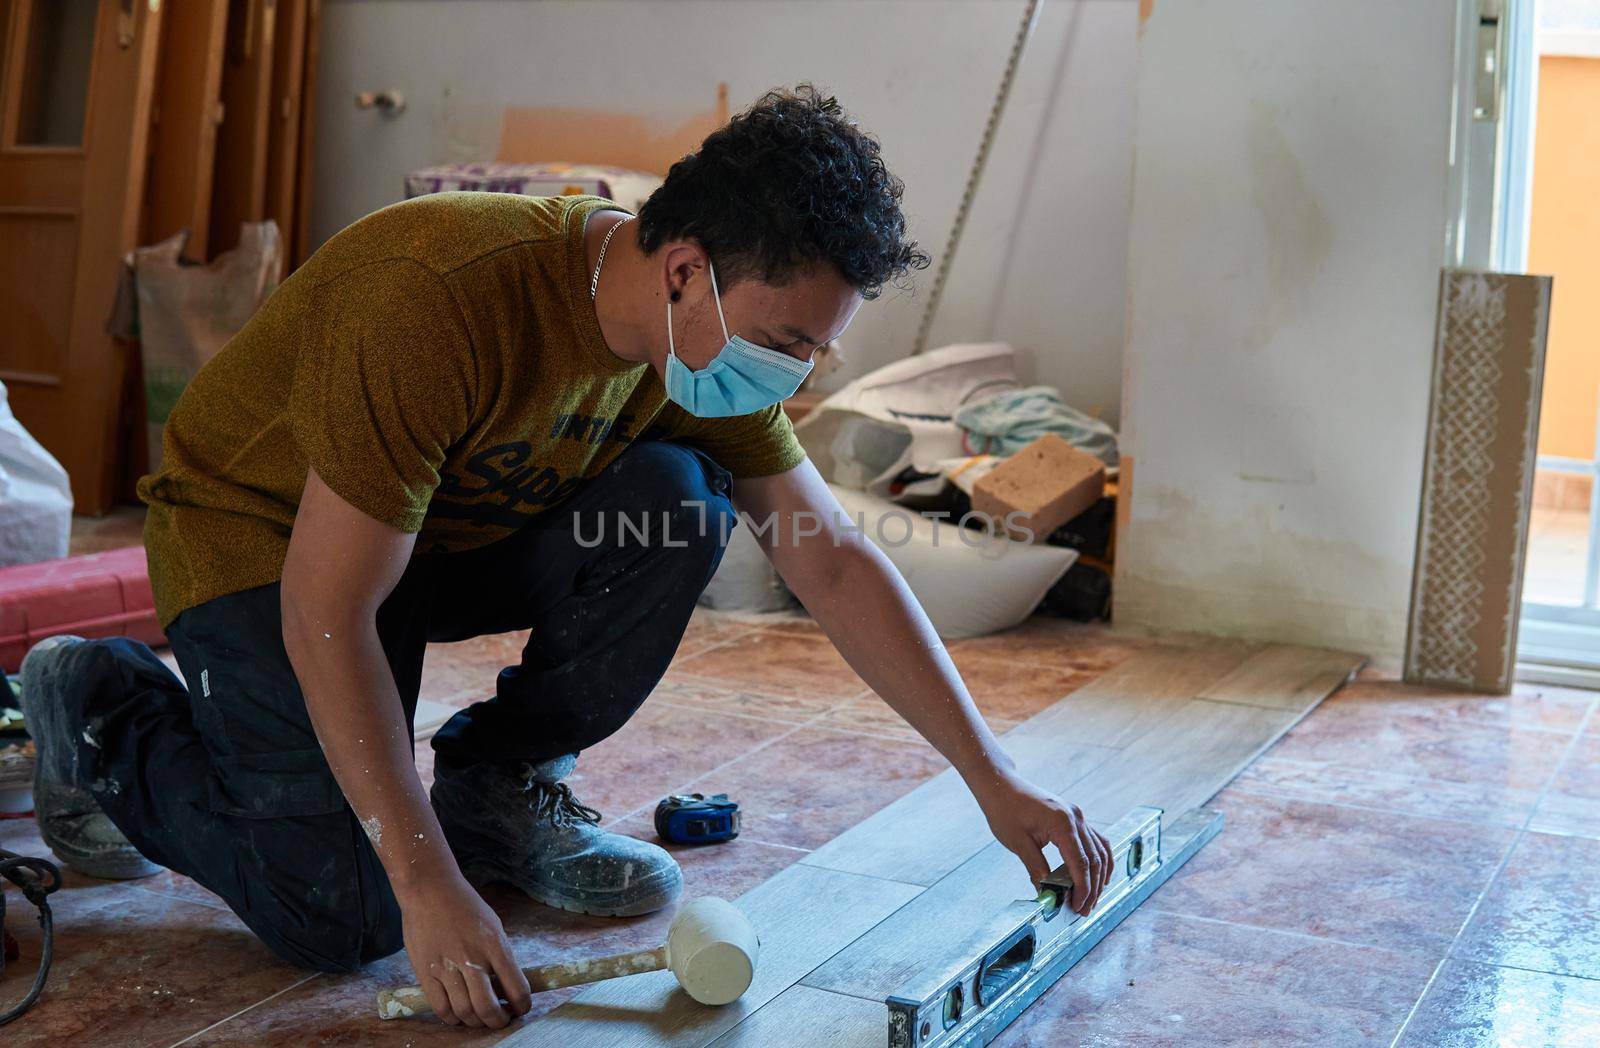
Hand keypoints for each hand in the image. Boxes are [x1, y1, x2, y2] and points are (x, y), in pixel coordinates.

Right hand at [399, 875, 531, 1027]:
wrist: (429, 889)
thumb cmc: (465, 905)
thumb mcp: (493, 925)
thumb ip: (500, 955)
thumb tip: (507, 986)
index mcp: (495, 944)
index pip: (517, 987)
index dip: (522, 1006)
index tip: (521, 1009)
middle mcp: (472, 958)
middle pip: (488, 1008)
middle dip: (498, 1021)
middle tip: (500, 1020)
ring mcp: (447, 966)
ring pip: (464, 1012)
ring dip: (475, 1023)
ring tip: (479, 1018)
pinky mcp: (426, 972)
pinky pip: (441, 1008)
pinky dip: (452, 1018)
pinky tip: (458, 1014)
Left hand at [972, 770, 1112, 916]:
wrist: (1001, 785)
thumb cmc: (1005, 810)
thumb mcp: (1017, 842)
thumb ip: (1036, 868)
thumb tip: (1048, 894)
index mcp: (1062, 823)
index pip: (1081, 863)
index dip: (1083, 889)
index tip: (1078, 907)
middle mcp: (1076, 818)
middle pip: (1095, 860)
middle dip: (1092, 888)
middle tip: (1083, 909)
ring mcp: (1078, 816)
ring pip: (1100, 851)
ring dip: (1099, 876)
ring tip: (1090, 898)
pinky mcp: (1075, 817)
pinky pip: (1095, 841)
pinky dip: (1098, 860)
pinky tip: (1095, 876)